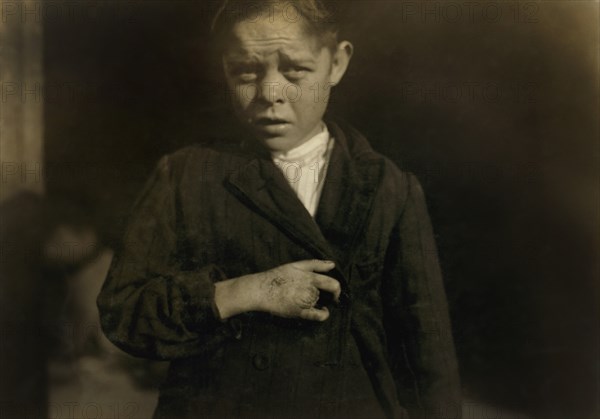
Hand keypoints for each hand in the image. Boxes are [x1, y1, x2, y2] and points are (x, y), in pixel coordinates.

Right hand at [214, 259, 339, 320]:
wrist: (262, 289)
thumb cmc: (278, 276)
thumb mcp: (296, 265)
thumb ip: (316, 264)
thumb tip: (333, 264)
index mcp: (310, 277)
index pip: (333, 284)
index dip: (337, 289)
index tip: (334, 292)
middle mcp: (310, 289)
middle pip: (330, 294)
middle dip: (333, 296)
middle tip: (330, 299)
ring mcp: (305, 301)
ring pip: (321, 303)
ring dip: (320, 302)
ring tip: (309, 299)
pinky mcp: (300, 312)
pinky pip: (318, 316)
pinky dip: (323, 314)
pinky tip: (321, 312)